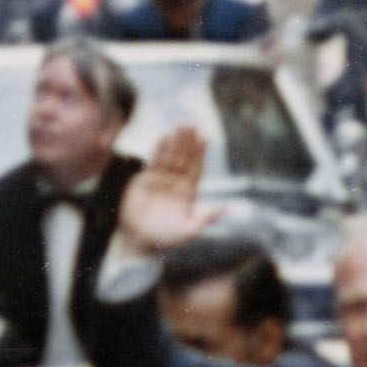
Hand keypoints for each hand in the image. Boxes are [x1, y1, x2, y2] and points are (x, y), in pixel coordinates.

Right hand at [115, 122, 207, 255]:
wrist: (140, 242)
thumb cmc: (166, 239)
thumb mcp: (189, 230)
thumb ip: (206, 217)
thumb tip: (226, 207)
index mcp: (189, 192)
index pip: (196, 167)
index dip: (200, 153)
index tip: (204, 137)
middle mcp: (176, 182)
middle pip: (183, 157)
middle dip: (187, 142)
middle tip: (191, 124)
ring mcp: (160, 180)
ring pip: (169, 156)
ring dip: (174, 141)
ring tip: (179, 126)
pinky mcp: (145, 180)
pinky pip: (153, 162)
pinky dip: (158, 150)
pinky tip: (163, 137)